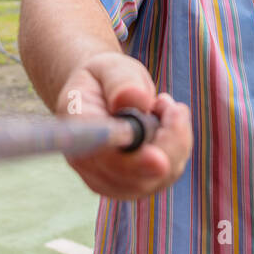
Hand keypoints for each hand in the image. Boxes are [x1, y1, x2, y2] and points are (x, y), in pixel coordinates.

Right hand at [57, 53, 191, 200]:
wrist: (99, 94)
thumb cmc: (104, 79)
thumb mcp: (109, 68)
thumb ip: (121, 81)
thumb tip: (137, 100)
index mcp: (76, 132)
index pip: (103, 156)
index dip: (132, 162)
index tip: (160, 161)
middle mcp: (88, 164)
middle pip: (137, 176)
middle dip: (168, 141)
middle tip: (168, 103)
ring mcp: (109, 181)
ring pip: (159, 177)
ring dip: (174, 139)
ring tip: (161, 104)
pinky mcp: (132, 186)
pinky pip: (168, 174)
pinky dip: (177, 146)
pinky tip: (164, 122)